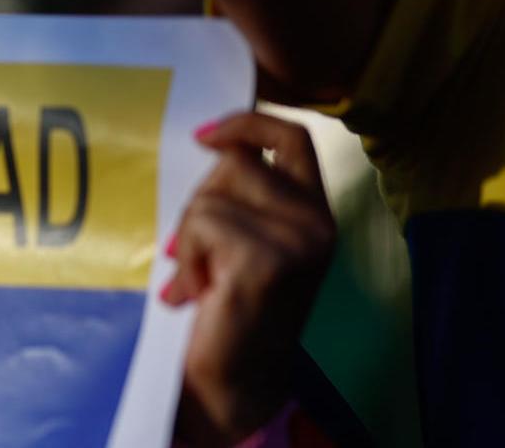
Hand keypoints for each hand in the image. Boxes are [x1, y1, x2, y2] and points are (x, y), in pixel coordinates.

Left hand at [166, 112, 334, 446]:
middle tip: (192, 252)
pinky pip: (202, 225)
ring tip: (198, 277)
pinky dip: (186, 256)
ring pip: (211, 196)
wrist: (231, 382)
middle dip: (198, 200)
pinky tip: (197, 292)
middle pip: (236, 162)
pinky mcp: (269, 261)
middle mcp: (318, 224)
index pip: (295, 138)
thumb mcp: (242, 240)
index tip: (204, 134)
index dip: (247, 123)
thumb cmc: (226, 308)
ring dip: (187, 236)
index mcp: (316, 213)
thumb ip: (239, 197)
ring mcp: (300, 242)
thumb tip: (205, 142)